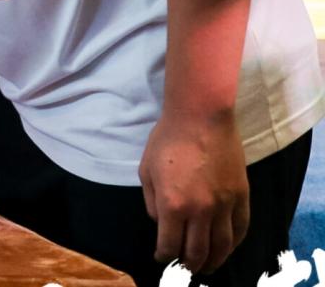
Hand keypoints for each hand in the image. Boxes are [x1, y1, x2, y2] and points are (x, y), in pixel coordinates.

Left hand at [139, 108, 248, 273]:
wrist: (201, 118)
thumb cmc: (167, 141)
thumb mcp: (146, 172)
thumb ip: (153, 203)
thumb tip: (161, 224)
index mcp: (173, 205)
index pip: (170, 245)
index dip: (164, 256)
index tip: (162, 257)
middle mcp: (201, 210)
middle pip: (198, 252)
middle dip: (188, 265)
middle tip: (184, 269)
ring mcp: (225, 205)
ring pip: (222, 246)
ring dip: (214, 261)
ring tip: (206, 267)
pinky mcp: (242, 196)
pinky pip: (241, 229)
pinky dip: (234, 244)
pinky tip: (226, 248)